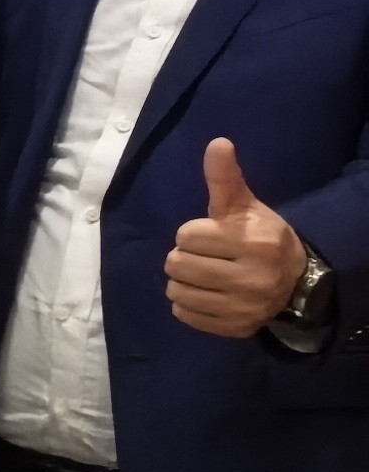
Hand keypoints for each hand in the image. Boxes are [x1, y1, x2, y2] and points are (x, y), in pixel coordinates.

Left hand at [167, 138, 310, 338]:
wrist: (295, 280)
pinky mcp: (235, 328)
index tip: (212, 236)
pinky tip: (206, 294)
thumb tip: (218, 142)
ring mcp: (244, 307)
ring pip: (176, 291)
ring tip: (204, 275)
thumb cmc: (260, 235)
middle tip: (206, 256)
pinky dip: (187, 304)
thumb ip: (225, 178)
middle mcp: (251, 278)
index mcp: (252, 242)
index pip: (185, 236)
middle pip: (176, 264)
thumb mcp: (245, 206)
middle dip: (184, 257)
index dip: (193, 233)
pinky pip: (185, 315)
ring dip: (182, 281)